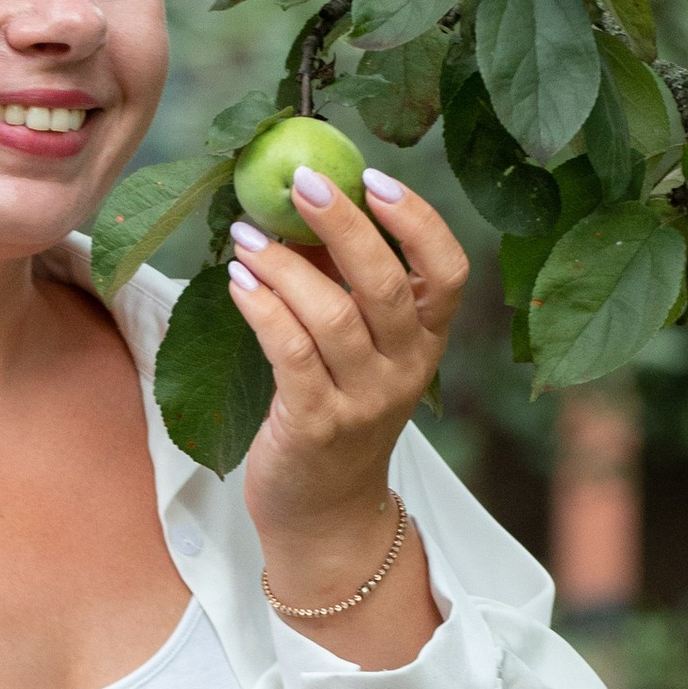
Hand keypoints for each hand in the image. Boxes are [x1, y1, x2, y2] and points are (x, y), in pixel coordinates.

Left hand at [231, 165, 466, 664]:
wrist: (325, 511)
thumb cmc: (335, 409)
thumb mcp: (359, 348)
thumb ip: (343, 282)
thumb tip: (300, 201)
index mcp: (428, 340)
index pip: (449, 271)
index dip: (418, 220)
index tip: (374, 177)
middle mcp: (408, 369)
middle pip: (386, 284)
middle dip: (342, 224)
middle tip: (299, 181)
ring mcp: (365, 400)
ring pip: (331, 316)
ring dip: (283, 266)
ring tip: (246, 236)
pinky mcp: (317, 424)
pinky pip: (289, 353)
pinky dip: (262, 309)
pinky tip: (237, 282)